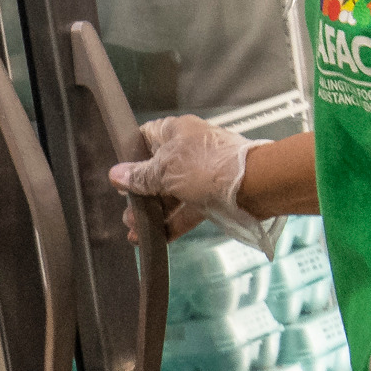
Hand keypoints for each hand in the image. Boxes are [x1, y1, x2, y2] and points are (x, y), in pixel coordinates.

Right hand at [108, 113, 262, 245]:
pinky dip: (171, 224)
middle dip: (139, 193)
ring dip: (153, 212)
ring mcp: (200, 174)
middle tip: (126, 211)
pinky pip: (186, 210)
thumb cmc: (207, 167)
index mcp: (175, 132)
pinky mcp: (211, 196)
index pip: (145, 138)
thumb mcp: (165, 170)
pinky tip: (155, 238)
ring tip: (135, 231)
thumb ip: (139, 176)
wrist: (254, 185)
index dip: (129, 155)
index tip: (118, 176)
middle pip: (156, 171)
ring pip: (170, 194)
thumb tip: (116, 175)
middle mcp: (187, 151)